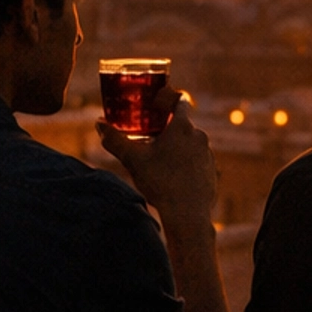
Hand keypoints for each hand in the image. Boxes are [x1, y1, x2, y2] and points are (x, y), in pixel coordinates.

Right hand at [98, 87, 217, 231]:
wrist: (187, 213)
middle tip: (149, 133)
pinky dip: (184, 163)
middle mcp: (199, 136)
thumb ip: (115, 140)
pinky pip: (196, 160)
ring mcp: (208, 154)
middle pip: (181, 123)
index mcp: (182, 127)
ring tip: (158, 158)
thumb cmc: (161, 182)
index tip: (154, 103)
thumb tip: (99, 124)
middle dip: (166, 127)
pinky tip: (171, 175)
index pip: (178, 100)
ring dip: (175, 146)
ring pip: (189, 143)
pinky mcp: (211, 171)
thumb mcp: (132, 159)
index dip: (166, 98)